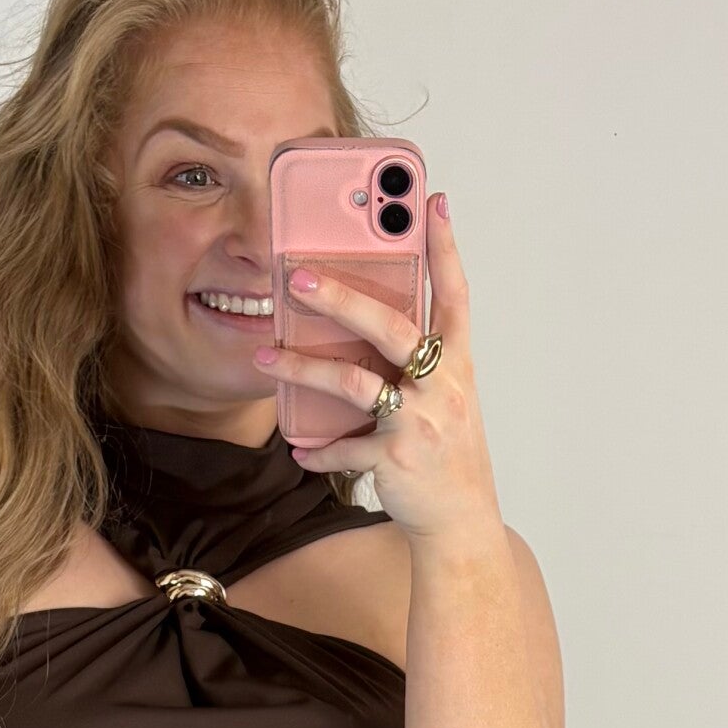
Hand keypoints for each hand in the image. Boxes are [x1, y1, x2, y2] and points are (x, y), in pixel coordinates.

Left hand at [253, 194, 500, 548]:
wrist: (461, 523)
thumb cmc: (446, 455)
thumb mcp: (444, 399)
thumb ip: (416, 361)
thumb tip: (362, 323)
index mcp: (457, 365)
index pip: (454, 295)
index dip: (445, 249)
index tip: (431, 205)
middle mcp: (443, 387)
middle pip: (391, 327)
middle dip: (342, 298)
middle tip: (297, 278)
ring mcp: (420, 423)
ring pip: (354, 384)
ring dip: (303, 369)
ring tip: (266, 356)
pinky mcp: (396, 461)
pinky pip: (345, 448)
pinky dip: (318, 450)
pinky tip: (297, 449)